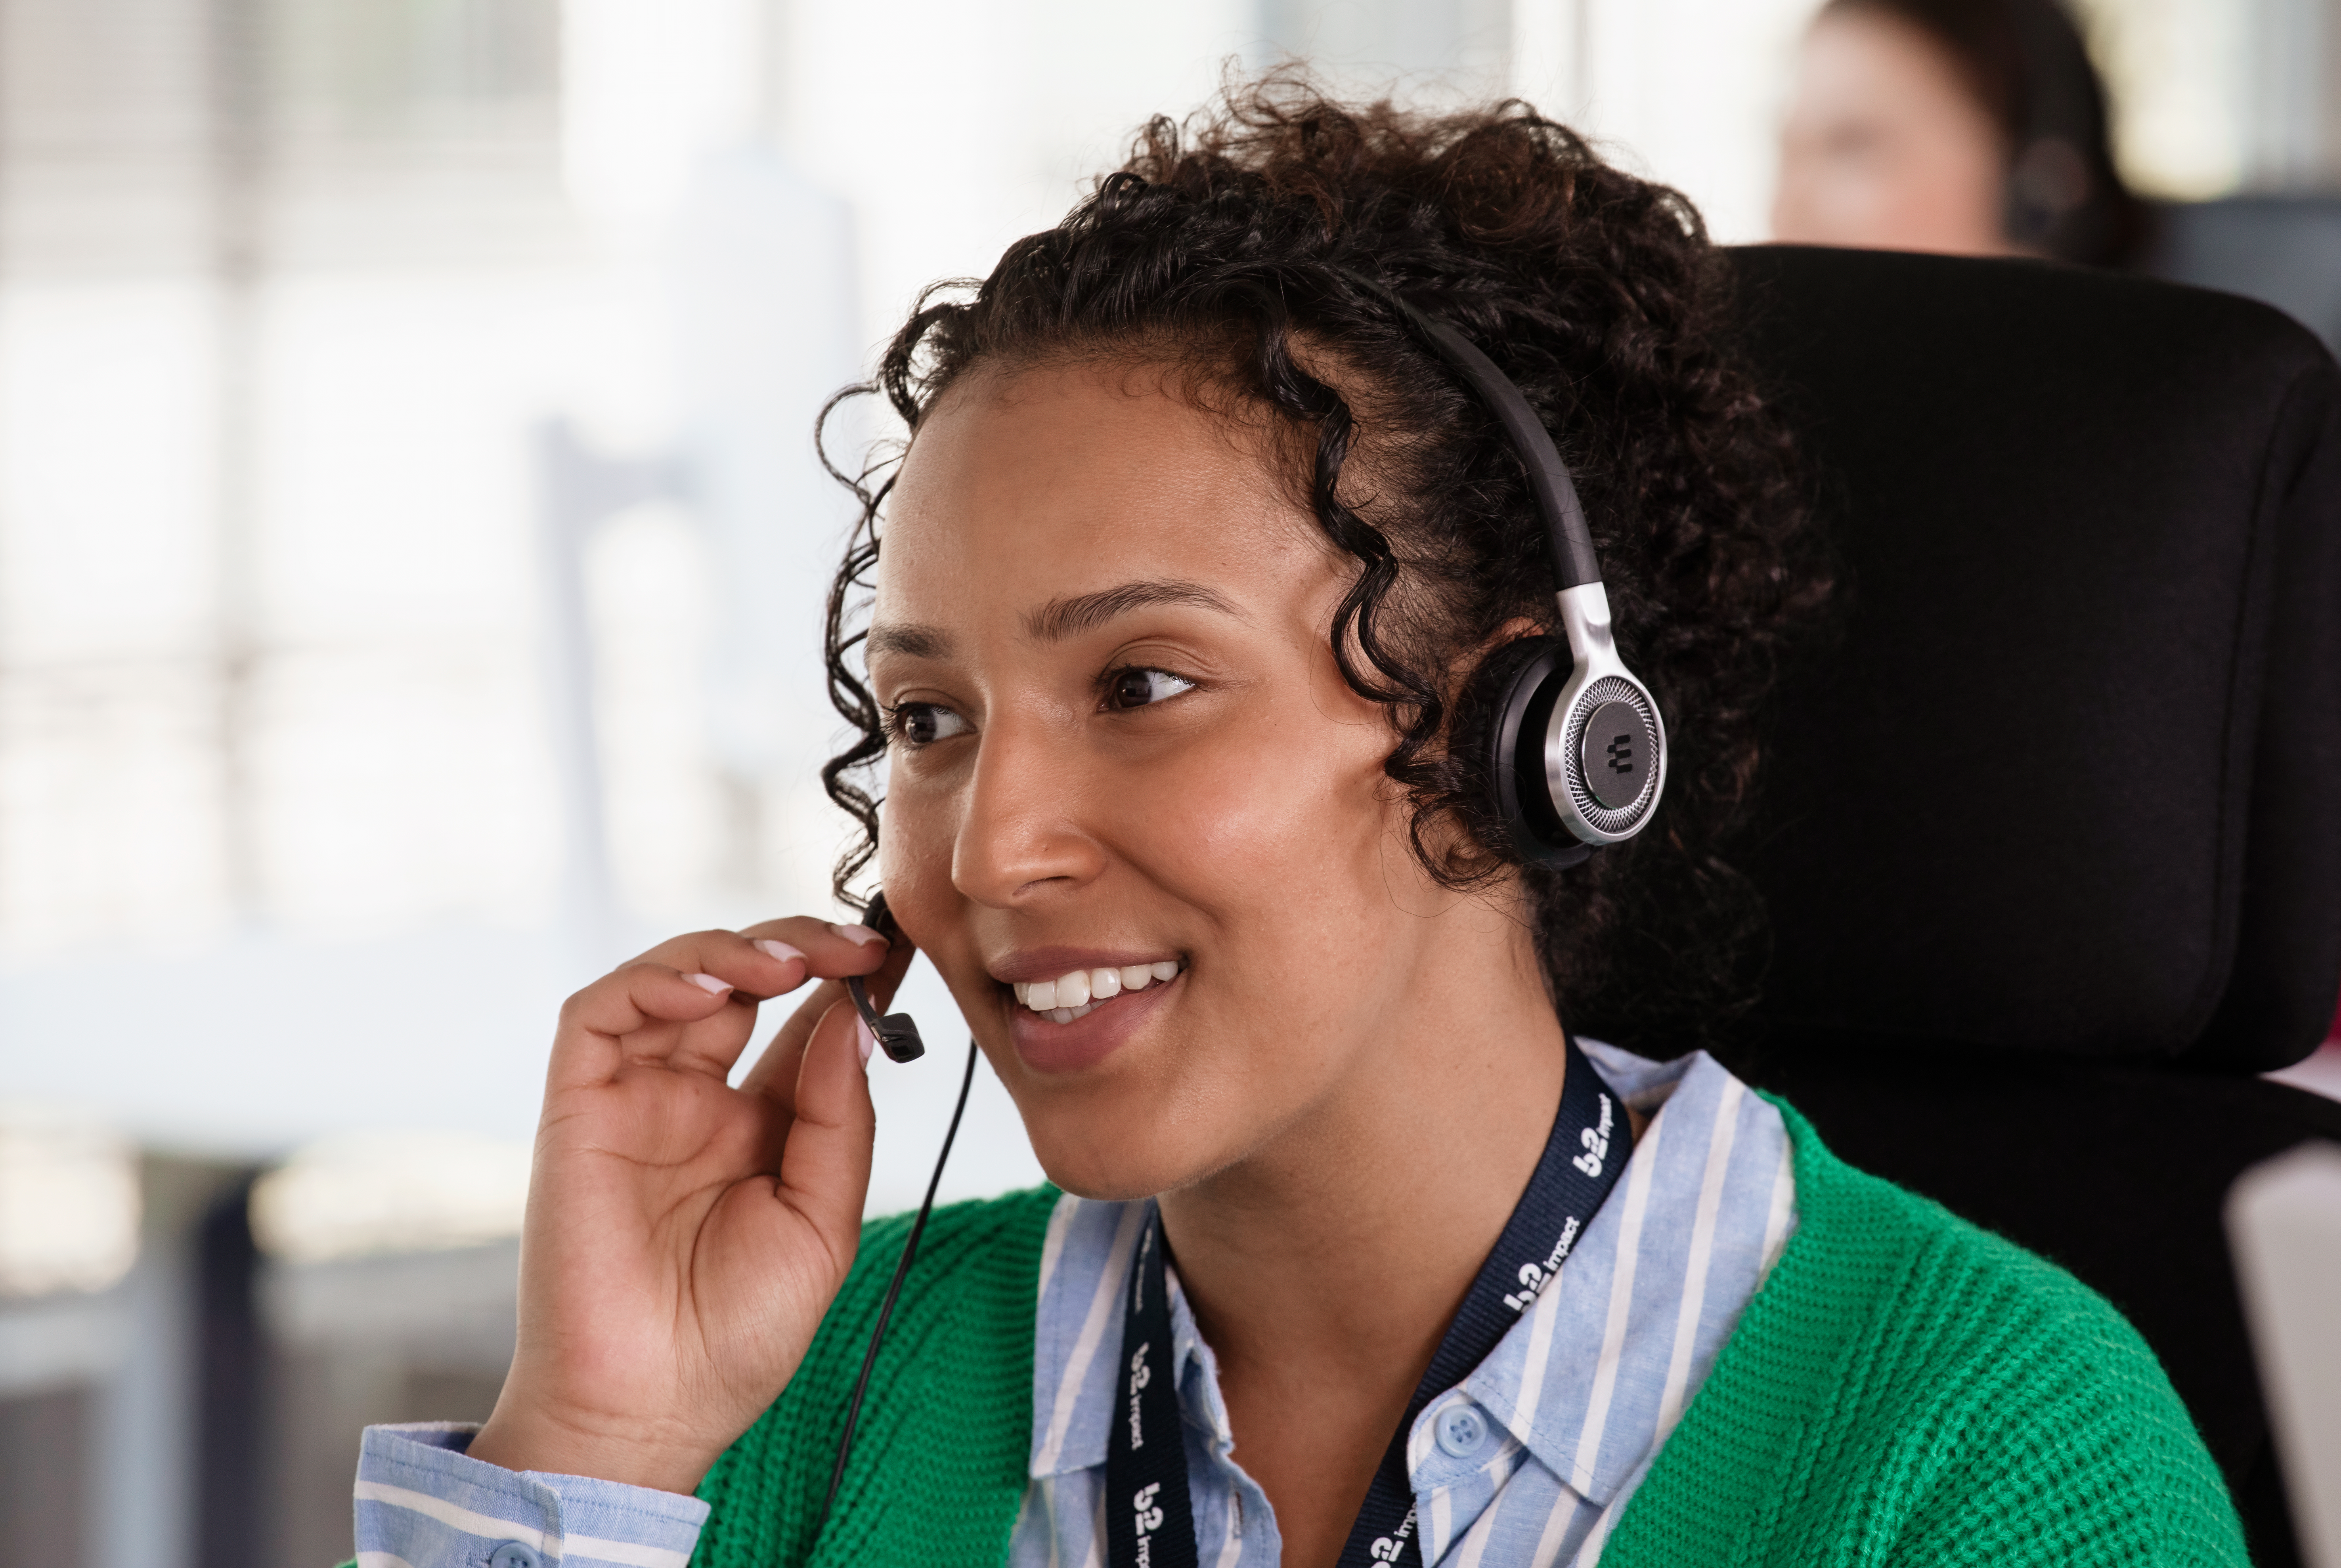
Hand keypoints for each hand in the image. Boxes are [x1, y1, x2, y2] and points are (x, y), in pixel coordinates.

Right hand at [467, 917, 911, 1493]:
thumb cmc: (736, 1335)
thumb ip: (837, 1120)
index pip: (801, 1022)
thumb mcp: (822, 1221)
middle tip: (857, 943)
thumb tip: (854, 1021)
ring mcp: (634, 1100)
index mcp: (757, 1126)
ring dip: (731, 950)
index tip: (896, 947)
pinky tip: (710, 987)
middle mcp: (695, 1100)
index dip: (844, 977)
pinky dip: (652, 981)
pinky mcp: (577, 1108)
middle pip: (740, 983)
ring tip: (789, 961)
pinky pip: (598, 1016)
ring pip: (671, 979)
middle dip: (798, 945)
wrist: (653, 1406)